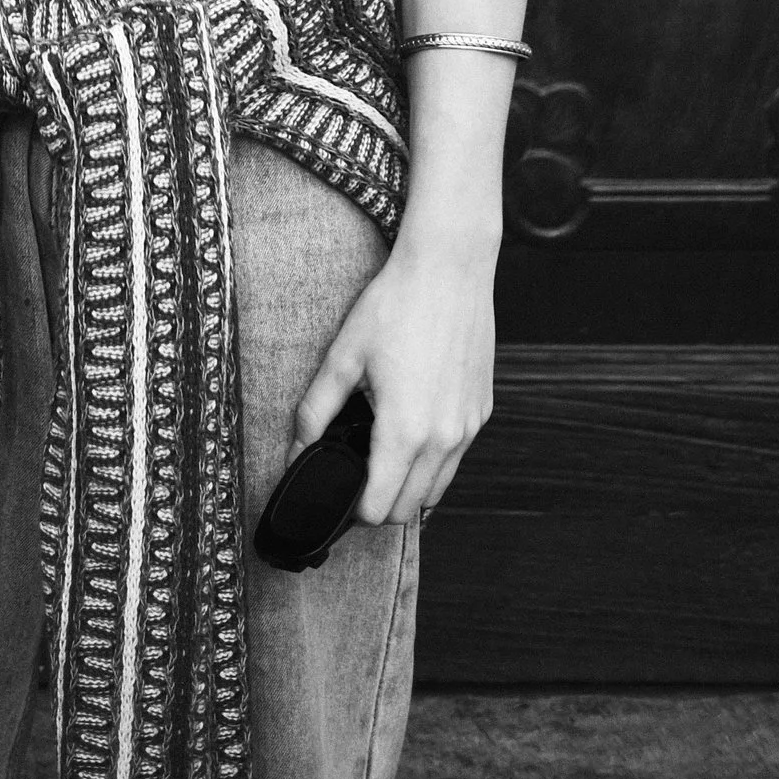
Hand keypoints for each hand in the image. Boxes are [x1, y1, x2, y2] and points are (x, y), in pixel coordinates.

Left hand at [292, 229, 495, 525]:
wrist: (450, 268)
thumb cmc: (395, 305)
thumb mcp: (344, 356)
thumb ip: (317, 410)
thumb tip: (296, 450)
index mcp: (406, 431)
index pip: (379, 508)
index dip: (353, 510)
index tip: (337, 493)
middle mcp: (444, 439)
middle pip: (409, 509)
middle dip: (379, 504)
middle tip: (353, 476)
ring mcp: (468, 428)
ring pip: (437, 489)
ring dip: (409, 488)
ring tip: (380, 457)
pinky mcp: (481, 412)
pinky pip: (456, 459)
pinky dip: (433, 462)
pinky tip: (411, 432)